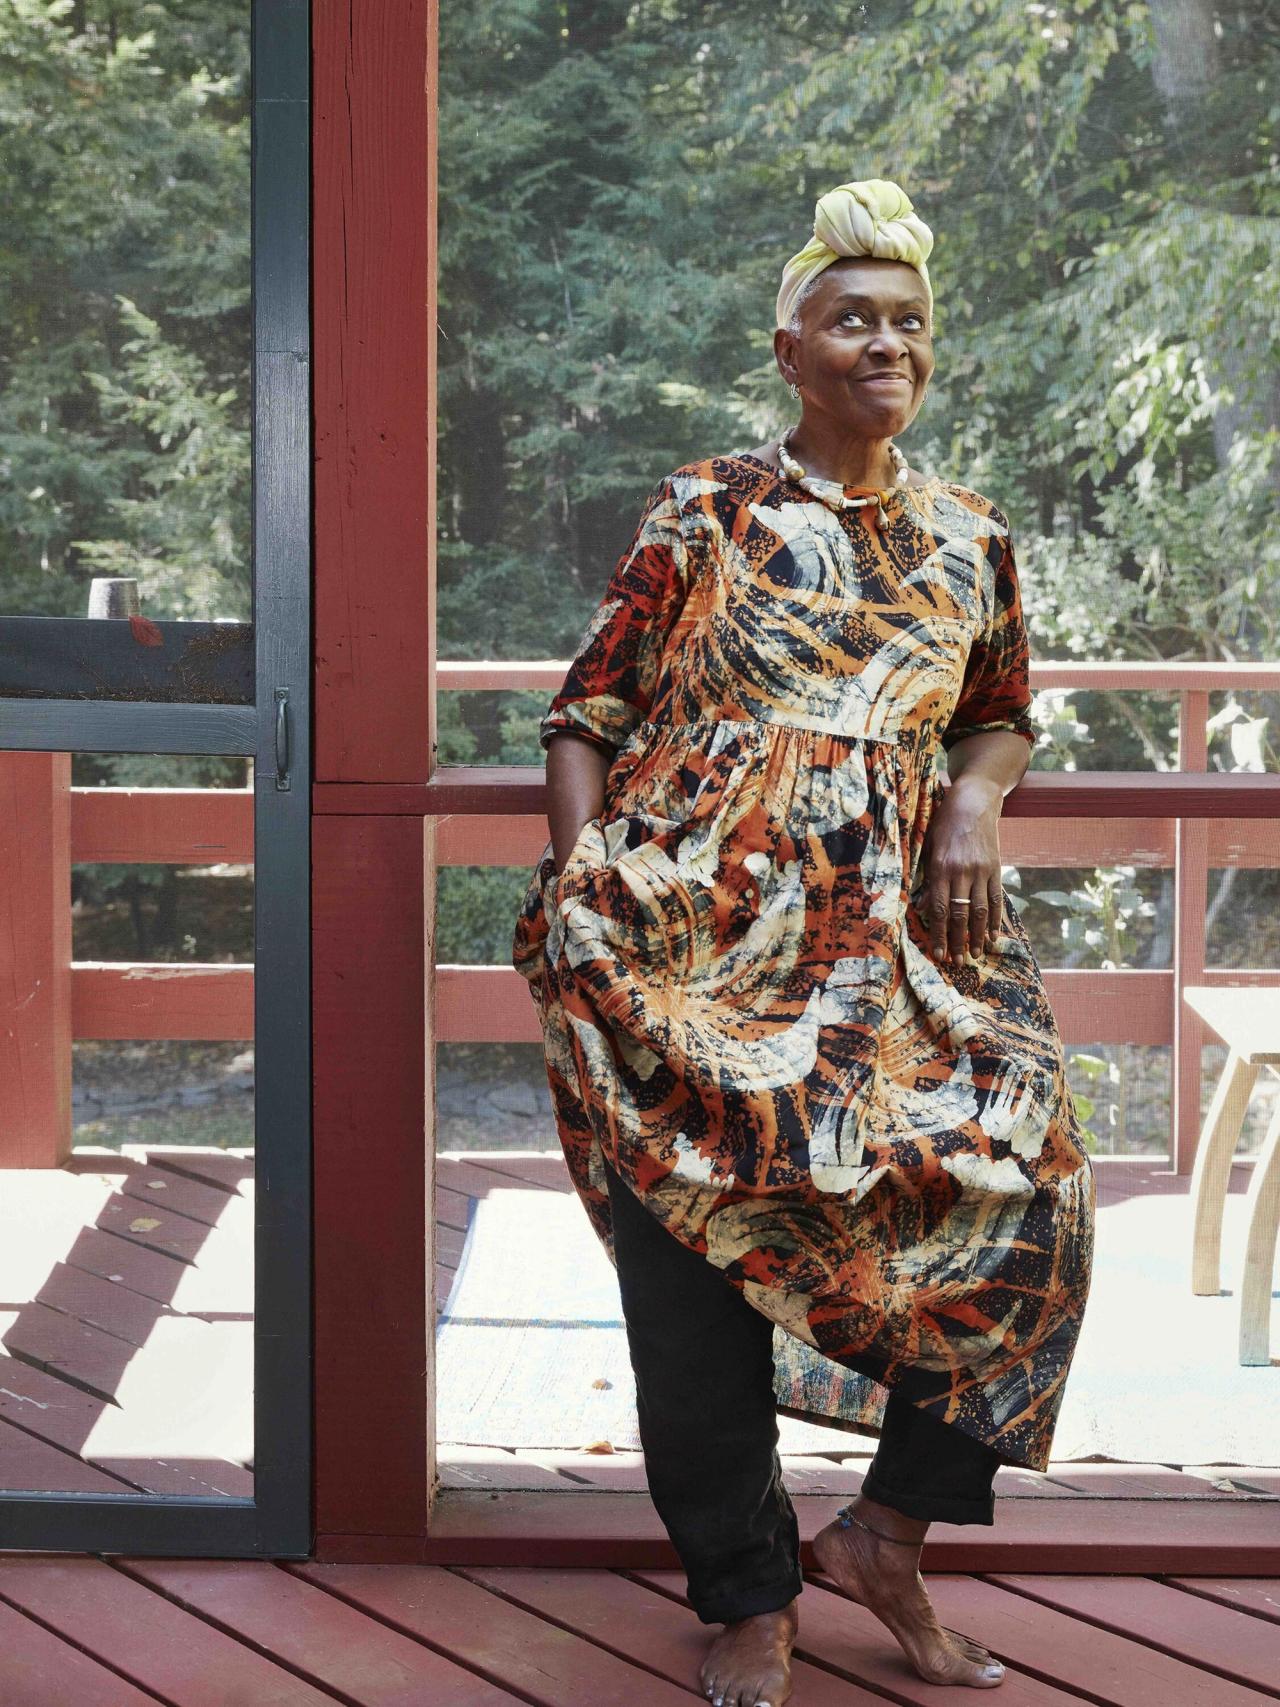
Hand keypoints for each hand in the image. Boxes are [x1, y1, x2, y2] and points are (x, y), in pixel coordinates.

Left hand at [920, 776, 1003, 964]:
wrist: (973, 802)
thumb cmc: (943, 824)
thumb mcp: (928, 847)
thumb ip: (926, 877)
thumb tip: (921, 908)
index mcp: (940, 867)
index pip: (938, 908)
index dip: (938, 933)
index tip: (939, 953)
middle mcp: (961, 872)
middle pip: (960, 914)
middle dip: (958, 940)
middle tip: (958, 962)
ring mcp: (981, 871)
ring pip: (980, 911)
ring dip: (979, 936)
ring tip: (977, 955)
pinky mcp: (995, 868)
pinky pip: (996, 899)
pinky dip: (996, 919)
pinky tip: (995, 936)